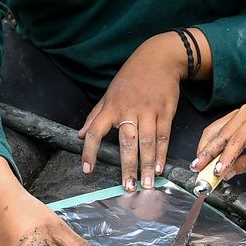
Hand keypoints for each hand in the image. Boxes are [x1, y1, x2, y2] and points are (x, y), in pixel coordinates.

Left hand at [78, 33, 189, 191]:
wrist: (159, 58)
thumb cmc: (132, 76)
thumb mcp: (109, 93)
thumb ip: (95, 115)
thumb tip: (80, 135)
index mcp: (111, 107)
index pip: (95, 131)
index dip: (89, 151)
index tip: (87, 169)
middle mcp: (129, 110)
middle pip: (127, 143)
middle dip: (127, 167)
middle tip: (127, 188)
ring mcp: (148, 112)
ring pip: (147, 143)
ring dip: (146, 166)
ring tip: (146, 184)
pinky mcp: (165, 112)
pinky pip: (163, 137)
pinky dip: (161, 154)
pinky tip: (158, 168)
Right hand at [193, 105, 245, 180]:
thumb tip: (227, 173)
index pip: (236, 141)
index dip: (224, 158)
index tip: (216, 171)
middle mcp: (245, 112)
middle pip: (221, 134)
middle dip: (207, 153)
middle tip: (197, 168)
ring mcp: (238, 112)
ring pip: (215, 130)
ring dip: (204, 147)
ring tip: (197, 163)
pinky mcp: (233, 115)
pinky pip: (217, 127)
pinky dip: (209, 141)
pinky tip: (204, 153)